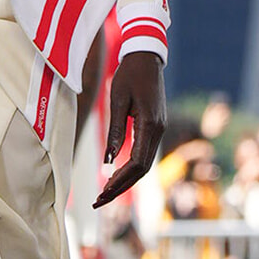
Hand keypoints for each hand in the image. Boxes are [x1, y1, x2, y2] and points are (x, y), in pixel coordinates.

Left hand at [94, 52, 166, 208]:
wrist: (147, 56)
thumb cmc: (130, 74)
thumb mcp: (118, 100)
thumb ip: (115, 130)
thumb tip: (109, 161)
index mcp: (150, 125)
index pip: (137, 163)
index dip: (120, 181)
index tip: (102, 192)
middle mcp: (159, 130)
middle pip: (142, 170)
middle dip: (121, 188)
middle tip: (99, 201)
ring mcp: (160, 129)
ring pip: (144, 165)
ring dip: (126, 182)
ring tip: (105, 194)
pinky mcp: (156, 127)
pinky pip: (144, 154)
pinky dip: (130, 169)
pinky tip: (116, 176)